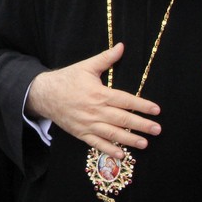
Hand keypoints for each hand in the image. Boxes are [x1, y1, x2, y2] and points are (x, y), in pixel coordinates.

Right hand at [26, 44, 161, 159]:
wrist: (44, 94)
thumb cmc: (67, 79)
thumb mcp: (86, 66)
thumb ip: (106, 58)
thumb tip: (121, 46)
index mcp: (99, 94)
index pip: (126, 101)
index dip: (142, 105)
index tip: (156, 110)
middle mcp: (96, 111)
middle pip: (123, 119)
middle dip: (142, 125)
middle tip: (157, 129)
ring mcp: (88, 124)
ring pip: (113, 134)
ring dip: (130, 140)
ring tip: (145, 143)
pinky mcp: (81, 133)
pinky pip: (97, 144)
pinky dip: (109, 150)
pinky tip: (122, 154)